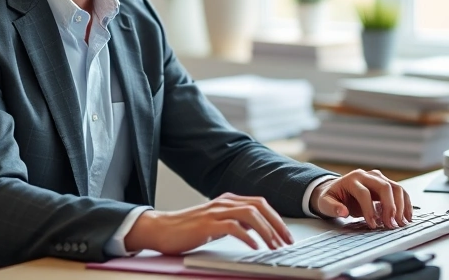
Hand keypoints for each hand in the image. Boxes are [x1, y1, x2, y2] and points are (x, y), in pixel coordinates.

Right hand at [124, 193, 292, 253]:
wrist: (161, 229)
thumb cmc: (188, 229)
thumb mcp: (216, 224)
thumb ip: (235, 223)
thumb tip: (257, 230)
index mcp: (228, 200)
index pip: (260, 203)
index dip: (277, 218)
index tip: (287, 235)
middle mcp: (223, 202)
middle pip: (260, 206)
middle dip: (277, 224)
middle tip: (287, 242)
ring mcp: (215, 211)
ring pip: (250, 215)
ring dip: (267, 231)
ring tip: (275, 246)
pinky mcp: (207, 224)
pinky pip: (233, 227)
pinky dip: (248, 237)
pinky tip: (255, 247)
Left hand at [309, 169, 412, 228]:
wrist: (336, 189)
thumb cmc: (332, 197)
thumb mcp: (325, 203)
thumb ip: (332, 207)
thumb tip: (342, 211)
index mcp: (351, 179)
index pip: (364, 193)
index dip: (369, 209)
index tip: (373, 224)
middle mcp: (366, 176)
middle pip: (384, 187)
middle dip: (390, 206)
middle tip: (391, 224)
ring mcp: (378, 178)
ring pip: (395, 187)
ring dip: (401, 206)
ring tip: (400, 222)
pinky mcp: (386, 184)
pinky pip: (400, 191)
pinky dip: (406, 203)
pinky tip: (407, 216)